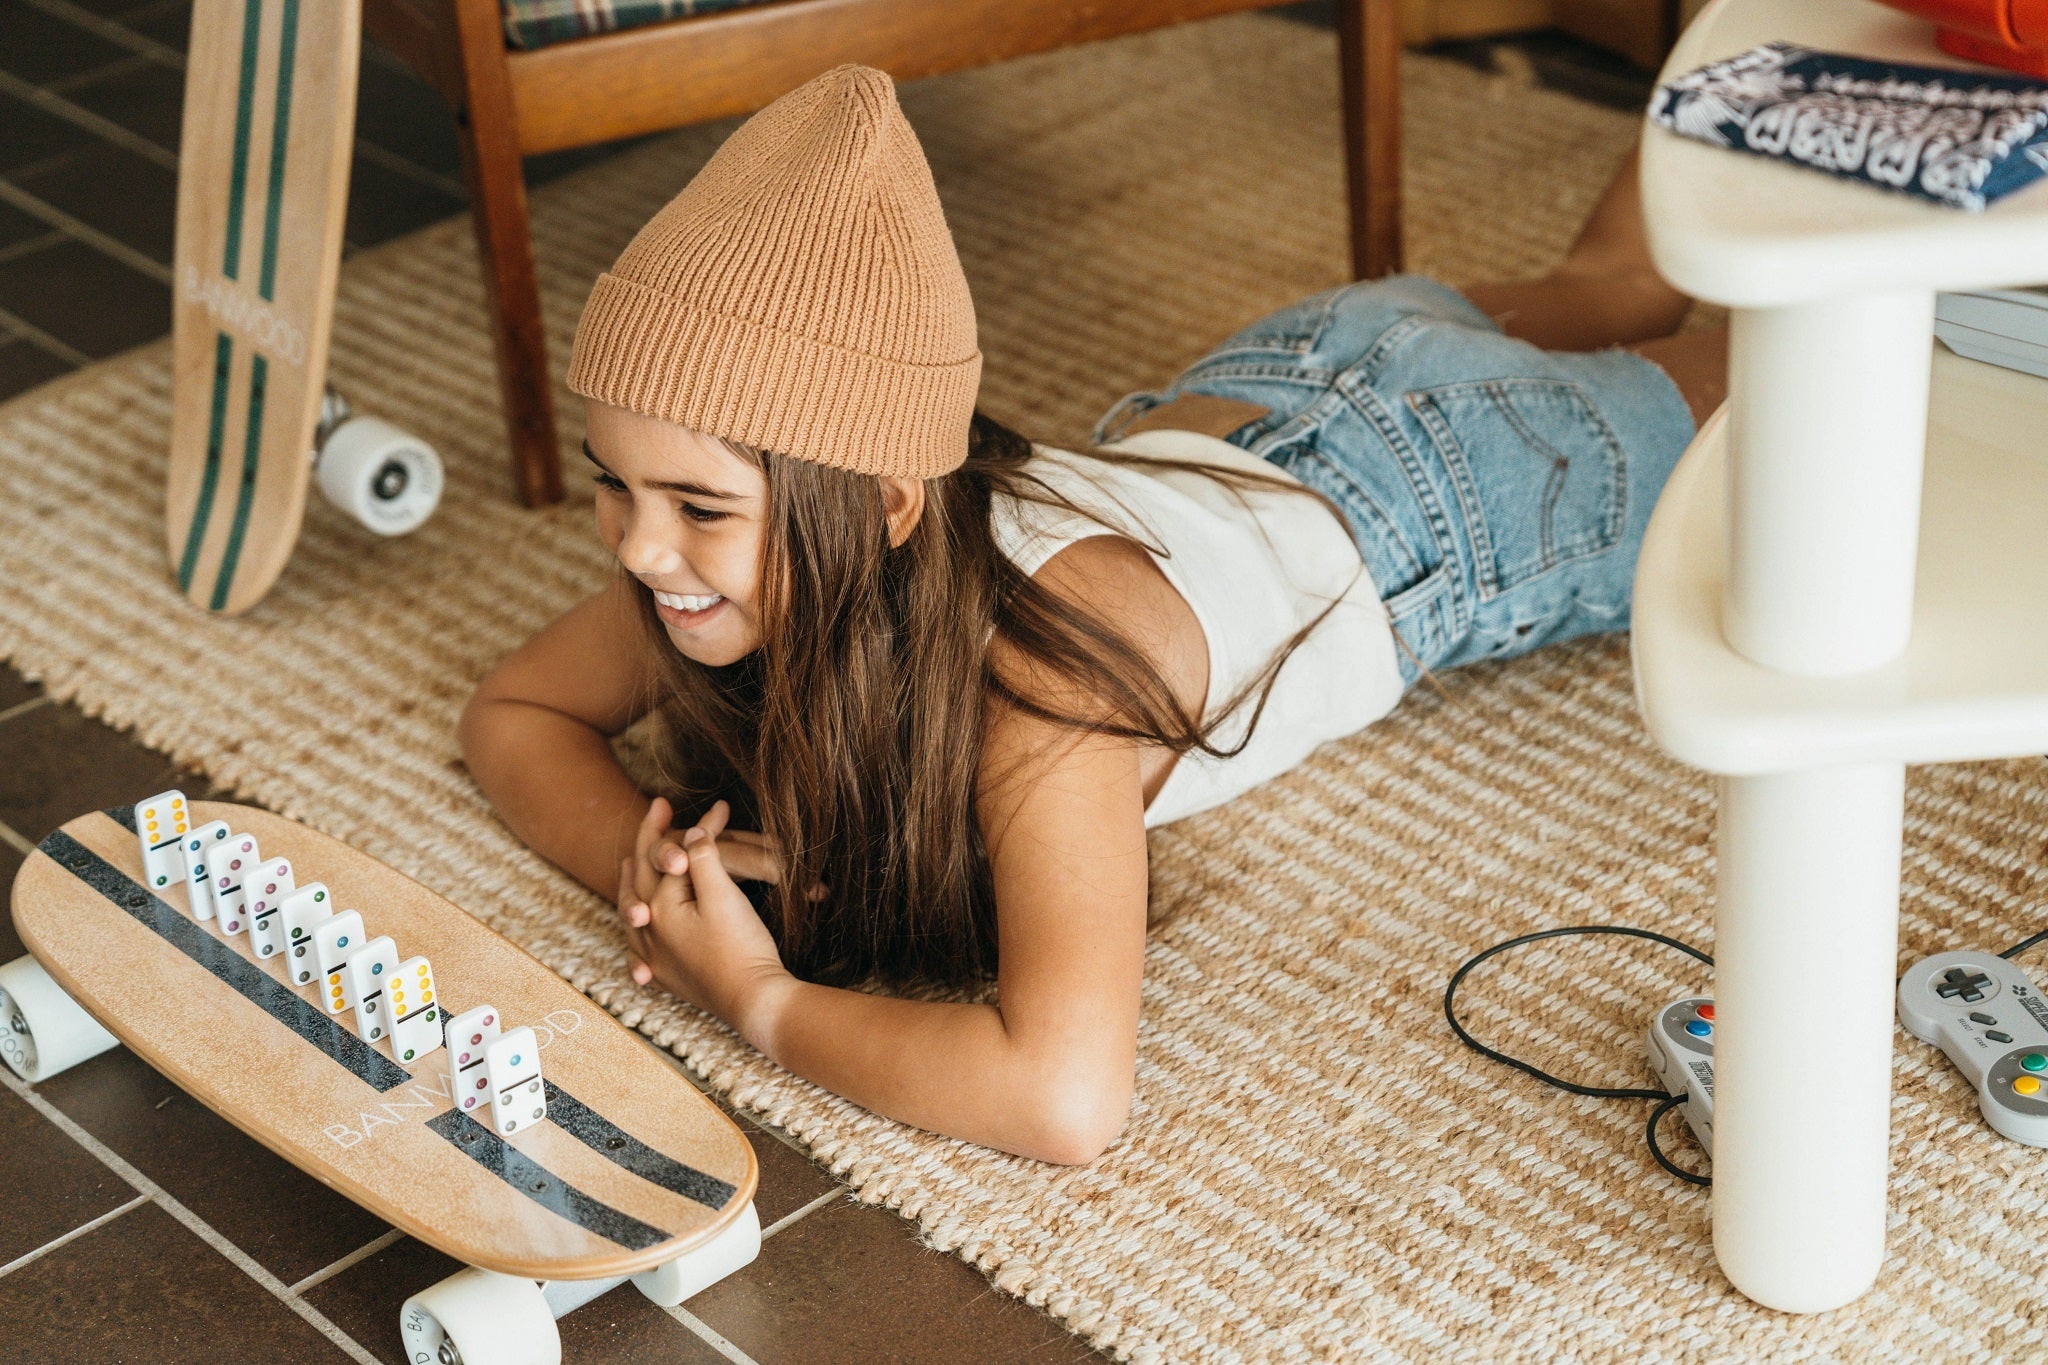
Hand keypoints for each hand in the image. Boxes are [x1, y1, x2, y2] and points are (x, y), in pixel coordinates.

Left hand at [617, 798, 794, 1047]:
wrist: (754, 1001)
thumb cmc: (741, 948)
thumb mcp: (723, 896)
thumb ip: (703, 859)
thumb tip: (691, 833)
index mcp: (659, 907)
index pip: (670, 854)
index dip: (694, 827)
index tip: (717, 806)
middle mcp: (648, 930)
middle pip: (641, 875)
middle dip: (651, 838)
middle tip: (658, 808)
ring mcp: (653, 956)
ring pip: (632, 908)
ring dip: (632, 880)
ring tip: (630, 862)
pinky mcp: (665, 976)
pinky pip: (637, 945)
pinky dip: (634, 926)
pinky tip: (636, 926)